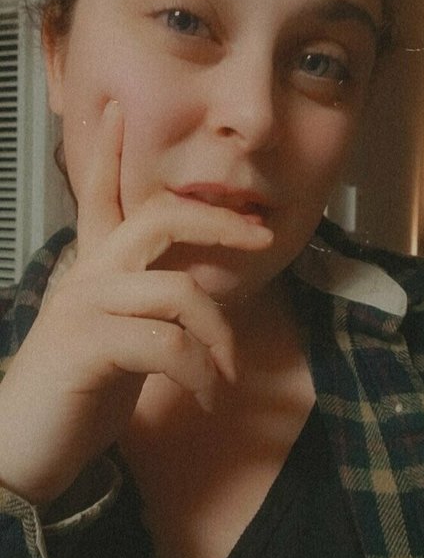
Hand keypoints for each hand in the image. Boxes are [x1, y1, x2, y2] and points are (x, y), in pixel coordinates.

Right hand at [0, 101, 272, 503]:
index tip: (117, 108)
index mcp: (94, 270)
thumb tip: (199, 294)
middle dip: (217, 221)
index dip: (106, 152)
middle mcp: (87, 275)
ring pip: (178, 292)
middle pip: (156, 218)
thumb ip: (151, 308)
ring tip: (224, 375)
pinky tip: (205, 396)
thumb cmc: (81, 392)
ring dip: (218, 337)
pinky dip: (200, 373)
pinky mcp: (87, 346)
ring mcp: (84, 306)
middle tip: (260, 236)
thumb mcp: (124, 340)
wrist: (29, 449)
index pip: (98, 196)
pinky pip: (168, 345)